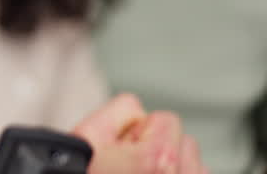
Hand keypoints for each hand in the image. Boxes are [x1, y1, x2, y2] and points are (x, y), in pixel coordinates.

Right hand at [73, 94, 207, 173]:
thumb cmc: (84, 173)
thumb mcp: (88, 136)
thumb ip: (119, 110)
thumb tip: (139, 111)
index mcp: (159, 158)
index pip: (165, 120)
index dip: (138, 132)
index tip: (125, 150)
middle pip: (184, 141)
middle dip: (159, 149)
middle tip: (131, 167)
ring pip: (193, 164)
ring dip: (173, 168)